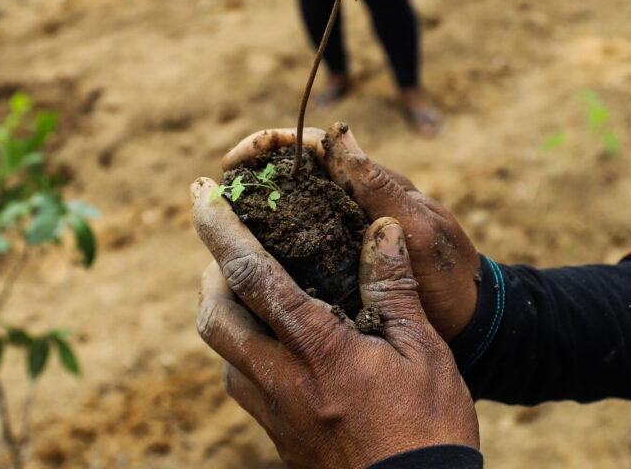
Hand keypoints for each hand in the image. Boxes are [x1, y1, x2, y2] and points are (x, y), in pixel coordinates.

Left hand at [191, 177, 478, 468]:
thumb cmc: (428, 426)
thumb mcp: (423, 348)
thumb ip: (393, 286)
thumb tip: (380, 229)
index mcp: (317, 350)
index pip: (253, 277)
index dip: (221, 230)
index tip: (201, 194)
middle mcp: (281, 381)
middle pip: (215, 317)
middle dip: (210, 273)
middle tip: (229, 245)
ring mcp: (275, 414)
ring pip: (223, 353)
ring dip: (224, 311)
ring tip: (250, 287)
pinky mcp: (279, 437)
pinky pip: (242, 384)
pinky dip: (243, 349)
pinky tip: (274, 343)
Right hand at [221, 123, 480, 340]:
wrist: (473, 326)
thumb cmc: (450, 278)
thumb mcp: (419, 230)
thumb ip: (380, 186)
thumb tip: (338, 132)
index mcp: (373, 186)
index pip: (313, 148)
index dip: (269, 146)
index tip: (231, 161)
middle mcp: (355, 204)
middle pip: (295, 177)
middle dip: (253, 179)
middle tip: (216, 198)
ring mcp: (349, 235)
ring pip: (293, 213)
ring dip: (259, 216)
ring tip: (223, 233)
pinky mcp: (346, 266)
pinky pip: (301, 249)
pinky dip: (275, 252)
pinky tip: (253, 270)